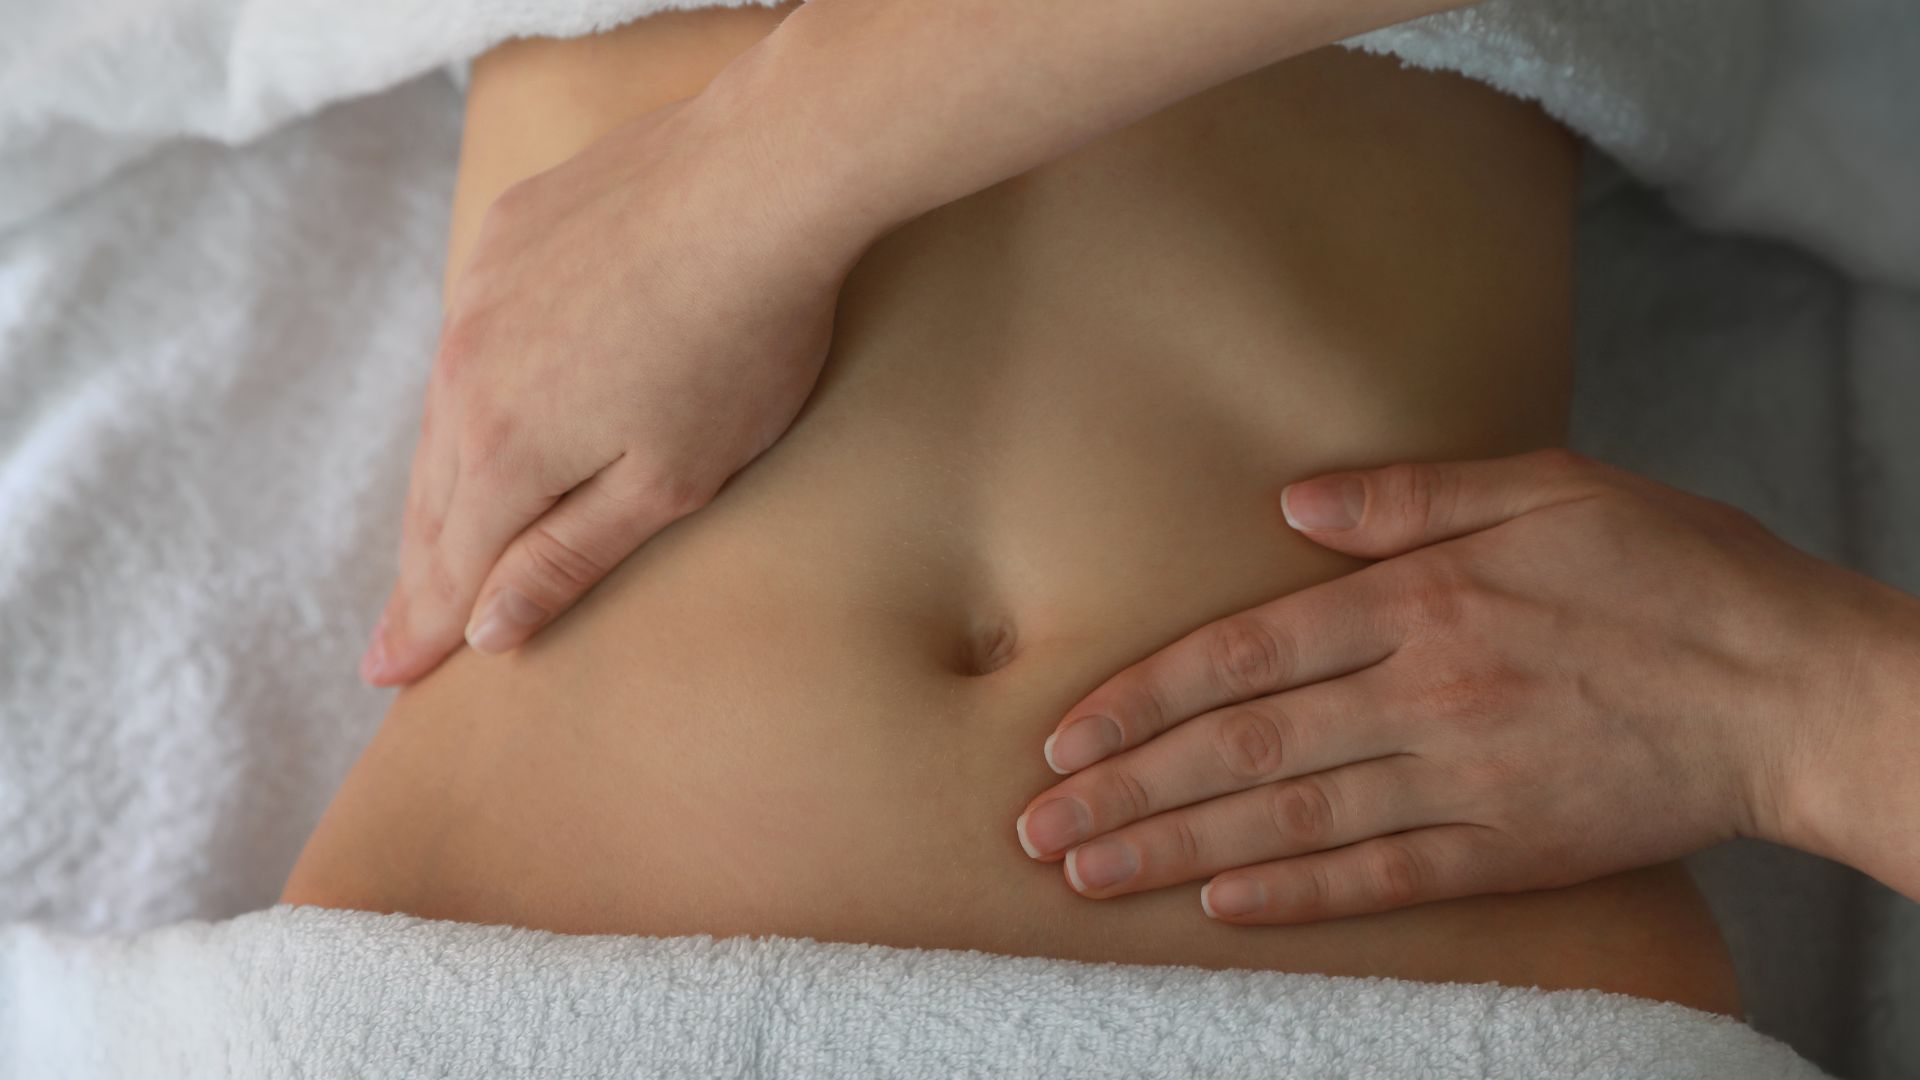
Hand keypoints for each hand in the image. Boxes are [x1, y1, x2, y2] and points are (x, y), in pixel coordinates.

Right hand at [361, 94, 863, 684]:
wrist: (758, 178)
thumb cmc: (741, 346)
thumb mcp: (670, 480)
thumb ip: (569, 555)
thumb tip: (487, 630)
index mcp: (506, 449)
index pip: (451, 566)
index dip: (422, 627)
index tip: (387, 674)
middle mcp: (466, 372)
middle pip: (435, 498)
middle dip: (418, 572)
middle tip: (392, 634)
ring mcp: (480, 293)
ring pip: (444, 414)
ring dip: (442, 484)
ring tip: (430, 537)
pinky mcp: (507, 233)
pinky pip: (473, 332)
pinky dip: (473, 386)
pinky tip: (481, 404)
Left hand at [1015, 449, 1919, 921]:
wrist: (1794, 686)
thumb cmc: (1675, 570)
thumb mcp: (1548, 487)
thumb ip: (1411, 497)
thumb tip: (1291, 506)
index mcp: (1419, 599)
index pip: (1243, 657)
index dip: (1140, 700)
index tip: (1062, 738)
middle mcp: (1422, 692)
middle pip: (1241, 749)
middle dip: (1125, 790)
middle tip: (1035, 830)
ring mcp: (1463, 777)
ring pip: (1291, 820)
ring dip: (1177, 849)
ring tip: (1090, 876)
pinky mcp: (1510, 848)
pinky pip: (1383, 878)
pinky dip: (1298, 893)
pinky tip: (1220, 905)